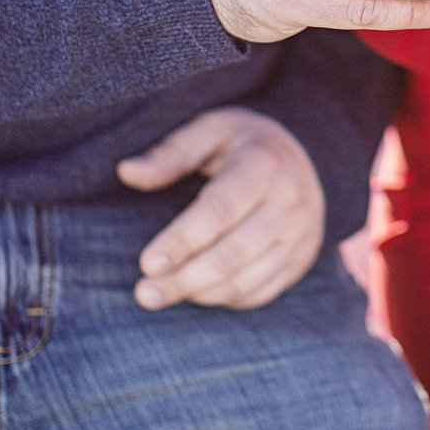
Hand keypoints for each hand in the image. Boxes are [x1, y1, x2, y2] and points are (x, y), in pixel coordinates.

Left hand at [117, 107, 325, 310]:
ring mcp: (301, 232)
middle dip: (184, 279)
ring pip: (247, 279)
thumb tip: (126, 172)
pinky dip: (224, 298)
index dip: (182, 240)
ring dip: (200, 292)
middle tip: (144, 294)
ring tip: (163, 292)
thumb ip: (169, 154)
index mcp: (264, 163)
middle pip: (233, 253)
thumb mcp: (209, 131)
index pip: (220, 210)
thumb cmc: (241, 144)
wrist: (301, 156)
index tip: (147, 264)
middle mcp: (291, 200)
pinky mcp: (303, 257)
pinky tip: (198, 290)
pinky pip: (261, 292)